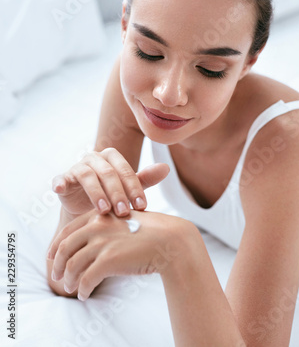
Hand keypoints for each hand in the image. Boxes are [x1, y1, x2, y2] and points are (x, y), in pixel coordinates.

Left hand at [47, 208, 188, 300]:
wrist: (170, 240)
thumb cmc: (153, 231)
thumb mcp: (126, 219)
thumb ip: (109, 225)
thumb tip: (95, 238)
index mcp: (100, 215)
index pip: (69, 230)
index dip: (57, 244)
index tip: (52, 255)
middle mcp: (97, 226)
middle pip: (65, 247)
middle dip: (58, 264)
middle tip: (56, 276)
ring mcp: (102, 243)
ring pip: (73, 265)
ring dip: (68, 279)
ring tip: (70, 288)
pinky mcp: (109, 261)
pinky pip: (86, 279)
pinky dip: (82, 289)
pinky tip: (84, 294)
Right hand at [51, 147, 169, 216]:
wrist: (85, 209)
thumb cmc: (111, 196)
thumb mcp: (128, 189)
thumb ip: (145, 179)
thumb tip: (166, 168)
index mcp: (112, 157)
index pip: (126, 170)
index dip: (134, 188)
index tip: (142, 206)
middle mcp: (94, 158)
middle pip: (108, 173)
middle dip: (117, 193)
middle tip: (124, 212)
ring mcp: (77, 167)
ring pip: (87, 175)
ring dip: (96, 193)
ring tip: (104, 211)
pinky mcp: (63, 178)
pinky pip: (61, 178)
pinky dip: (60, 182)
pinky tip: (60, 189)